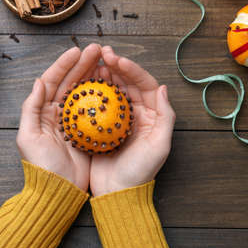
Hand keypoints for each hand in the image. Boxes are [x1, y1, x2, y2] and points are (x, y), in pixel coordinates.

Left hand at [16, 44, 101, 190]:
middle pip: (70, 82)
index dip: (64, 65)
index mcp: (43, 111)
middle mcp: (58, 112)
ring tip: (106, 62)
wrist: (58, 190)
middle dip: (82, 64)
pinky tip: (112, 86)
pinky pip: (96, 109)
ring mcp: (74, 121)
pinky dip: (103, 96)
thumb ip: (31, 108)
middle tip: (97, 50)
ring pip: (84, 92)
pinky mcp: (88, 131)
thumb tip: (38, 82)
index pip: (53, 81)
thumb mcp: (28, 137)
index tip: (77, 51)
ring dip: (93, 76)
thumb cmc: (41, 165)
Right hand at [90, 46, 175, 195]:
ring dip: (103, 75)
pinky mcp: (101, 126)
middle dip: (116, 66)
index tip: (117, 60)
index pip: (144, 85)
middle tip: (102, 54)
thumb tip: (163, 87)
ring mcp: (116, 119)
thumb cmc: (140, 172)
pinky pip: (96, 104)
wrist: (118, 192)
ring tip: (92, 64)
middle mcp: (135, 113)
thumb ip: (165, 117)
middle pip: (126, 83)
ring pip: (111, 90)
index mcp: (151, 115)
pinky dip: (90, 92)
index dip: (132, 70)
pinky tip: (82, 83)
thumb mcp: (159, 146)